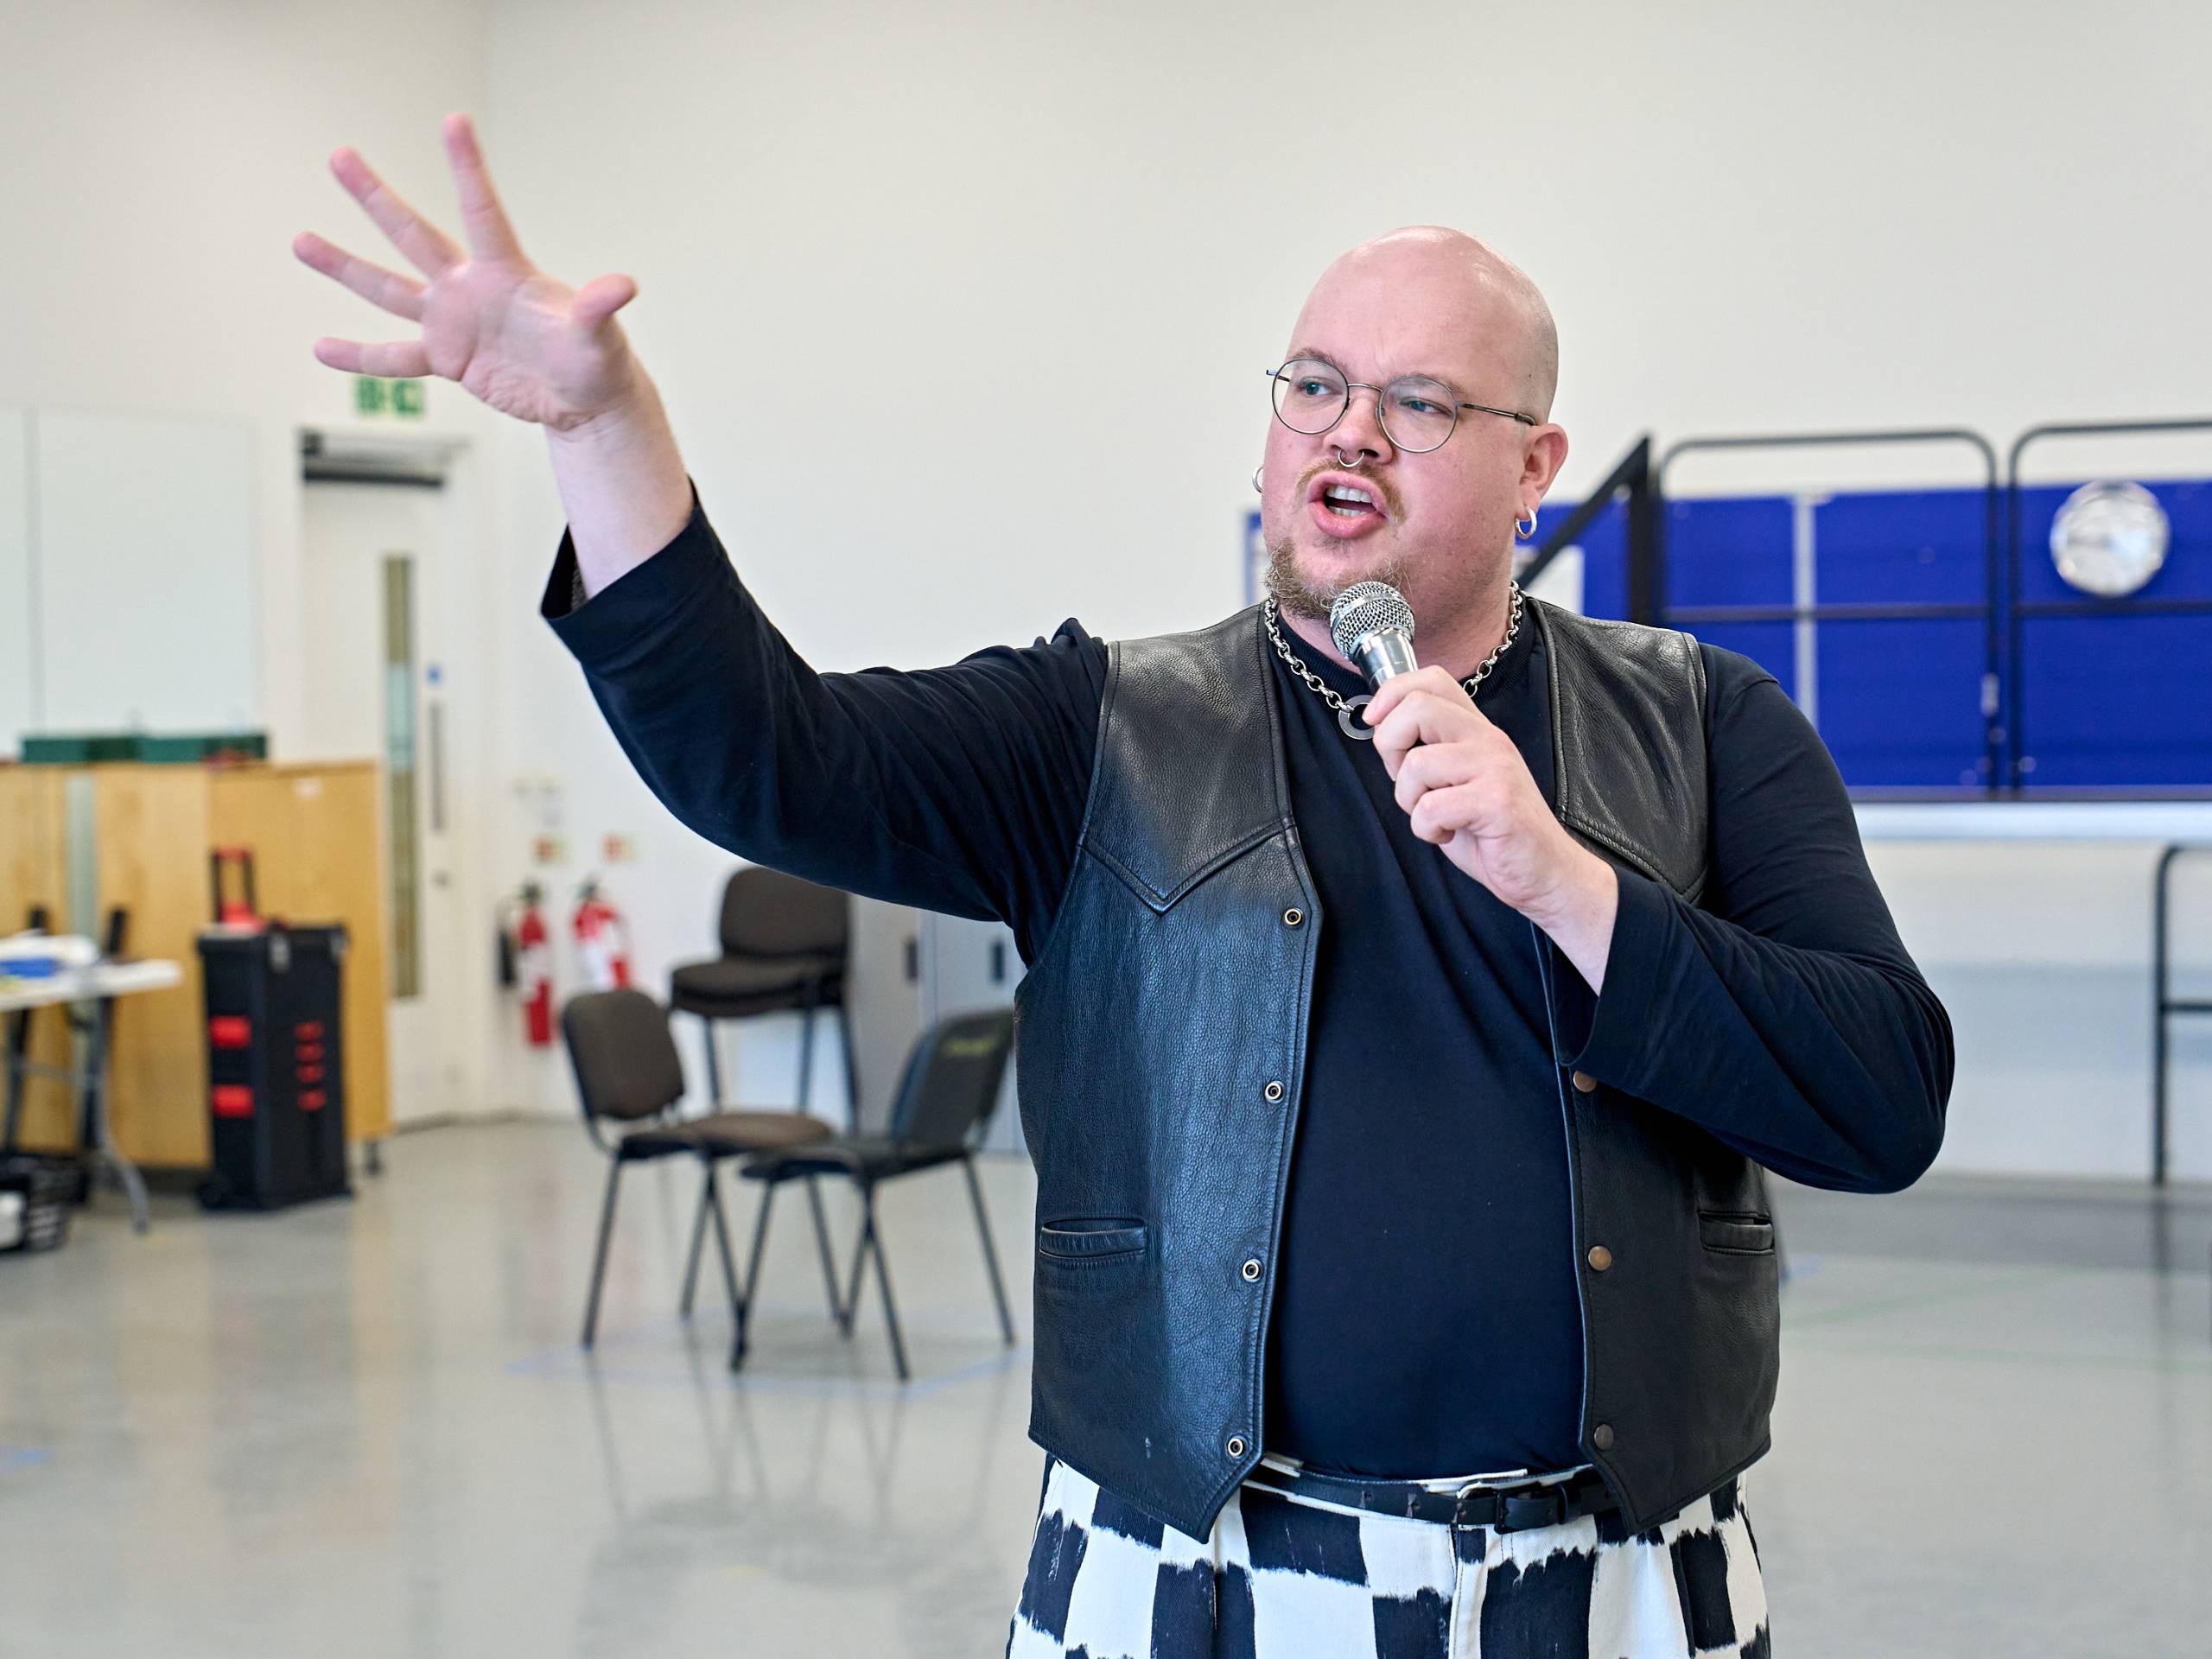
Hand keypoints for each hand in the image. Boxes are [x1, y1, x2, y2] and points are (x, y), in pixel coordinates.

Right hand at [294, 113, 642, 431]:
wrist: (584, 399)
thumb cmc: (598, 360)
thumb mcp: (600, 338)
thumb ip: (599, 309)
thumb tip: (623, 286)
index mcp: (507, 273)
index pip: (483, 211)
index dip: (467, 169)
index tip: (453, 119)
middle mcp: (471, 288)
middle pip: (415, 235)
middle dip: (377, 198)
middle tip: (340, 156)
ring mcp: (454, 321)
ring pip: (389, 289)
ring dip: (345, 268)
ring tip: (301, 241)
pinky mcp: (448, 359)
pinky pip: (395, 356)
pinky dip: (361, 356)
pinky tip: (322, 347)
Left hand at [1364, 667, 1618, 981]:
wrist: (1544, 873)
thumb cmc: (1492, 832)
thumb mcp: (1456, 782)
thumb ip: (1428, 754)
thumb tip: (1381, 732)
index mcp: (1476, 730)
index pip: (1432, 679)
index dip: (1392, 693)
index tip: (1374, 721)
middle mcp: (1487, 739)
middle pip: (1417, 708)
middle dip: (1389, 746)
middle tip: (1407, 782)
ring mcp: (1495, 767)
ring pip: (1416, 764)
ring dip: (1409, 800)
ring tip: (1435, 818)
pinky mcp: (1497, 801)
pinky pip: (1430, 807)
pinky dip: (1426, 829)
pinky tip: (1448, 835)